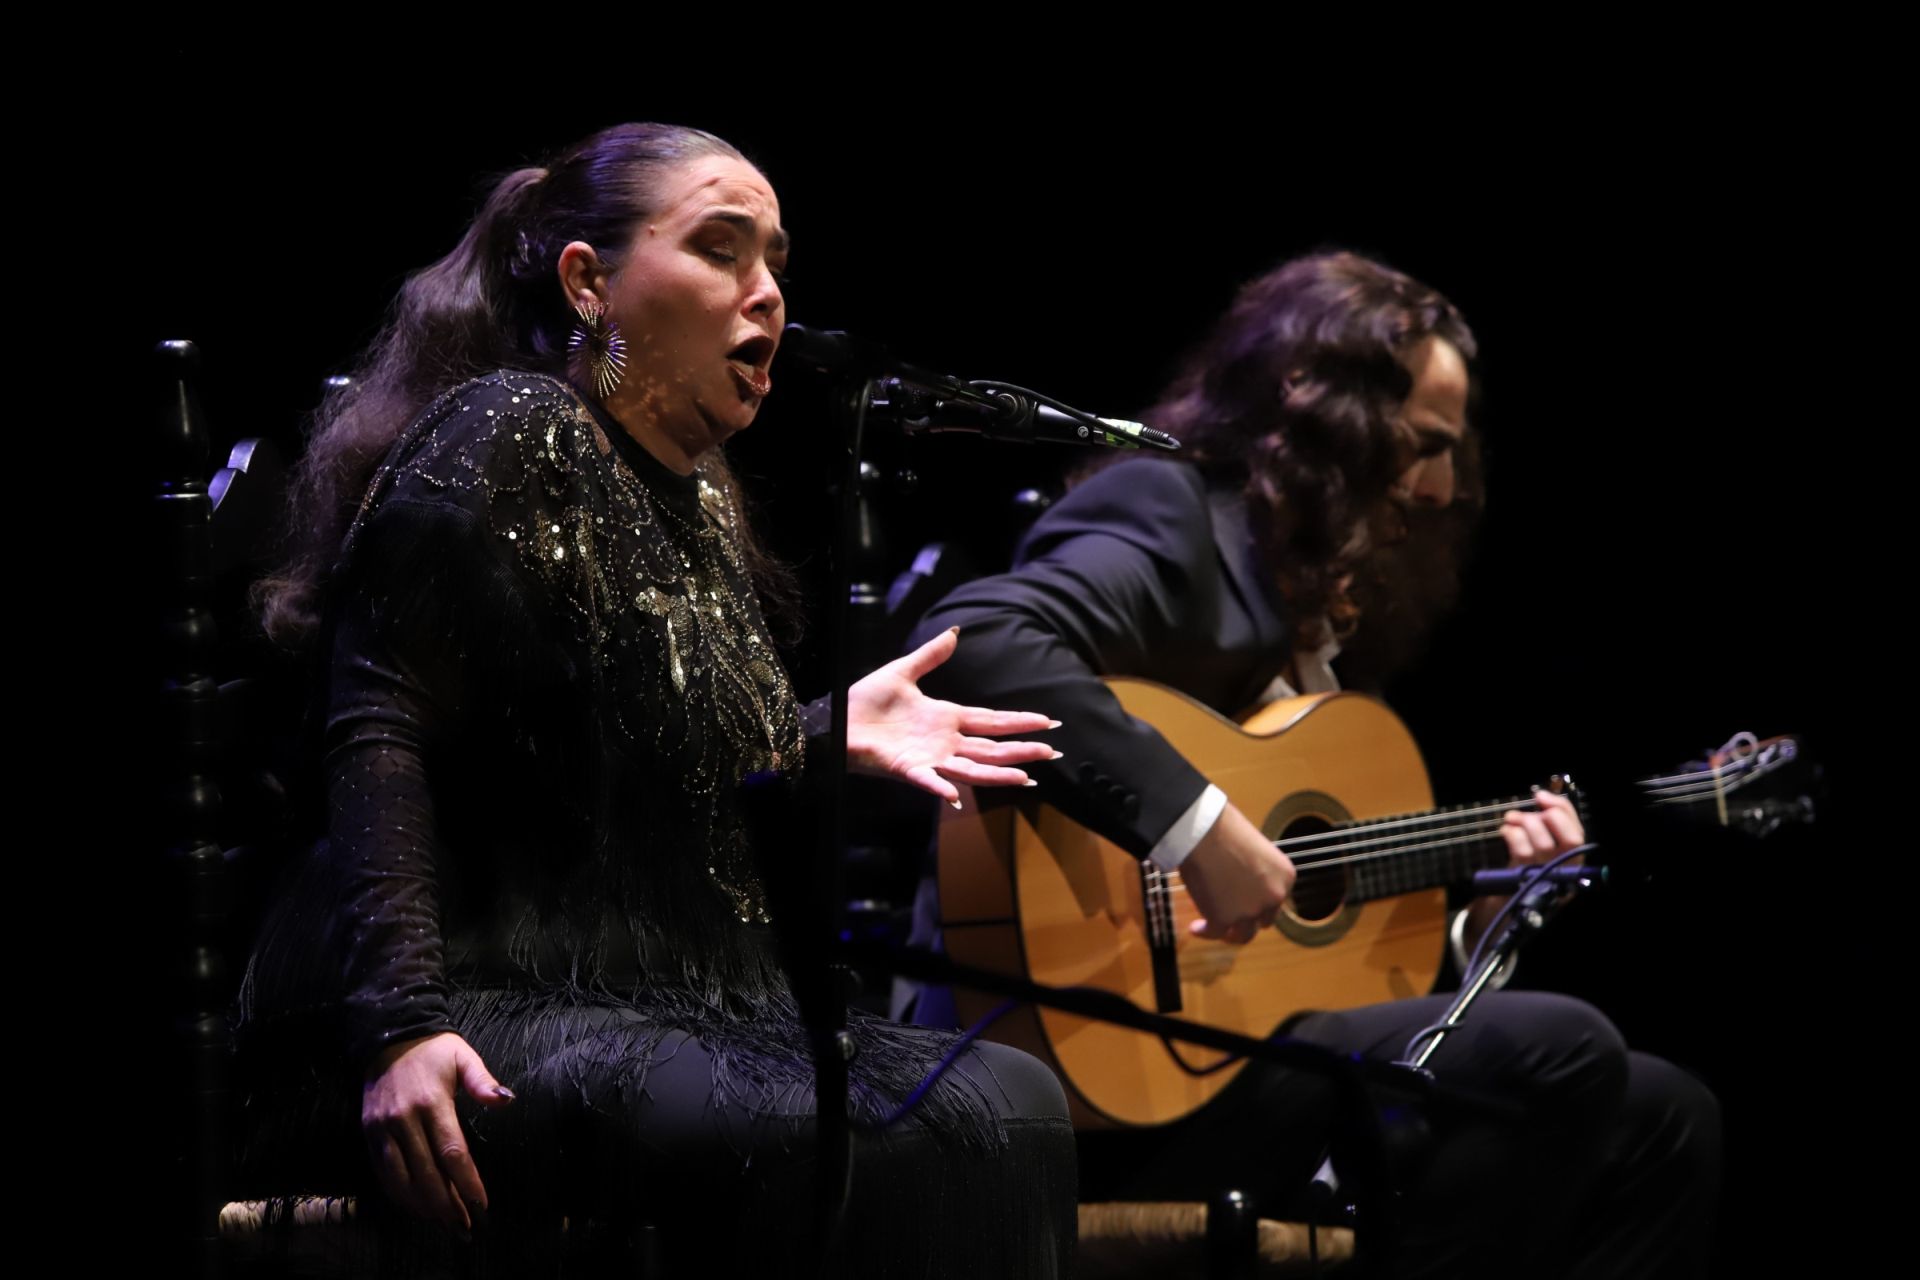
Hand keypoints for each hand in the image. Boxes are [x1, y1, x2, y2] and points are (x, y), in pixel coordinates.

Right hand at [362, 1032, 515, 1229]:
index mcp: (432, 1101)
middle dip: (448, 1204)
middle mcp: (404, 1119)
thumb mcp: (462, 1056)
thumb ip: (483, 1081)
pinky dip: (399, 1194)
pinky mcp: (368, 1133)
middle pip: (427, 1173)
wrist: (387, 1036)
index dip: (467, 1182)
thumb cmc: (433, 1049)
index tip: (482, 1204)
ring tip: (444, 1222)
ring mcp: (383, 1128)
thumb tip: (507, 1099)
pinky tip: (417, 1206)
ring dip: (423, 1205)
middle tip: (465, 1226)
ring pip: (402, 1179)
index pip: (452, 1152)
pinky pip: (383, 1172)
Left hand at [846, 626, 1061, 808]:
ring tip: (1026, 778)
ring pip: (972, 768)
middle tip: (1052, 753)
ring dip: (998, 774)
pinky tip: (958, 797)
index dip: (1020, 721)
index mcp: (946, 717)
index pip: (992, 720)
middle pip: (992, 747)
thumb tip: (955, 631)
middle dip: (1022, 750)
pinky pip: (928, 781)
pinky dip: (942, 788)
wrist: (836, 721)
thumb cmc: (865, 701)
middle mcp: (944, 741)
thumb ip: (930, 655)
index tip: (1048, 722)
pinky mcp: (907, 769)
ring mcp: (928, 758)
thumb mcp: (902, 671)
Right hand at [1178, 802, 1295, 944]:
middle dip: (1248, 918)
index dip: (1260, 902)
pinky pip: (1215, 933)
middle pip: (1264, 920)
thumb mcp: (1255, 849)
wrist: (1203, 830)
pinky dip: (1204, 932)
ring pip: (1243, 935)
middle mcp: (1273, 897)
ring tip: (1214, 926)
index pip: (1277, 900)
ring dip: (1230, 932)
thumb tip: (1242, 884)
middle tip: (1230, 913)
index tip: (1244, 901)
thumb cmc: (1224, 828)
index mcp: (1285, 877)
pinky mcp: (1223, 920)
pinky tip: (1194, 927)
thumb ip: (1256, 871)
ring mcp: (1249, 911)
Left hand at [1464, 789, 1585, 950]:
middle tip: (1529, 813)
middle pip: (1569, 838)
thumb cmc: (1527, 867)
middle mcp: (1564, 870)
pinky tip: (1506, 832)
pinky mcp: (1525, 879)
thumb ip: (1550, 825)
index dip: (1563, 810)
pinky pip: (1522, 849)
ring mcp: (1546, 875)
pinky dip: (1511, 833)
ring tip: (1512, 820)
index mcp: (1572, 860)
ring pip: (1543, 842)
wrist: (1508, 900)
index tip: (1543, 797)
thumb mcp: (1544, 846)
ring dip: (1524, 823)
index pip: (1578, 833)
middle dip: (1547, 817)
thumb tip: (1544, 799)